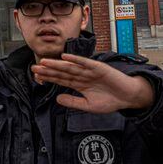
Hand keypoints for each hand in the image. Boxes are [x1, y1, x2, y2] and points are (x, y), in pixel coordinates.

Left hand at [31, 54, 154, 113]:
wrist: (128, 97)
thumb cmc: (111, 101)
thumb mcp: (88, 106)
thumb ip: (73, 102)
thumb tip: (57, 99)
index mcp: (79, 84)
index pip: (60, 80)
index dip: (49, 78)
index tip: (36, 76)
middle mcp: (82, 76)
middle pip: (62, 72)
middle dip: (48, 70)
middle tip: (34, 68)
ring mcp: (89, 71)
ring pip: (70, 67)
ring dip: (57, 64)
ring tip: (45, 62)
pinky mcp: (98, 68)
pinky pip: (85, 63)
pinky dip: (75, 59)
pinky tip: (64, 57)